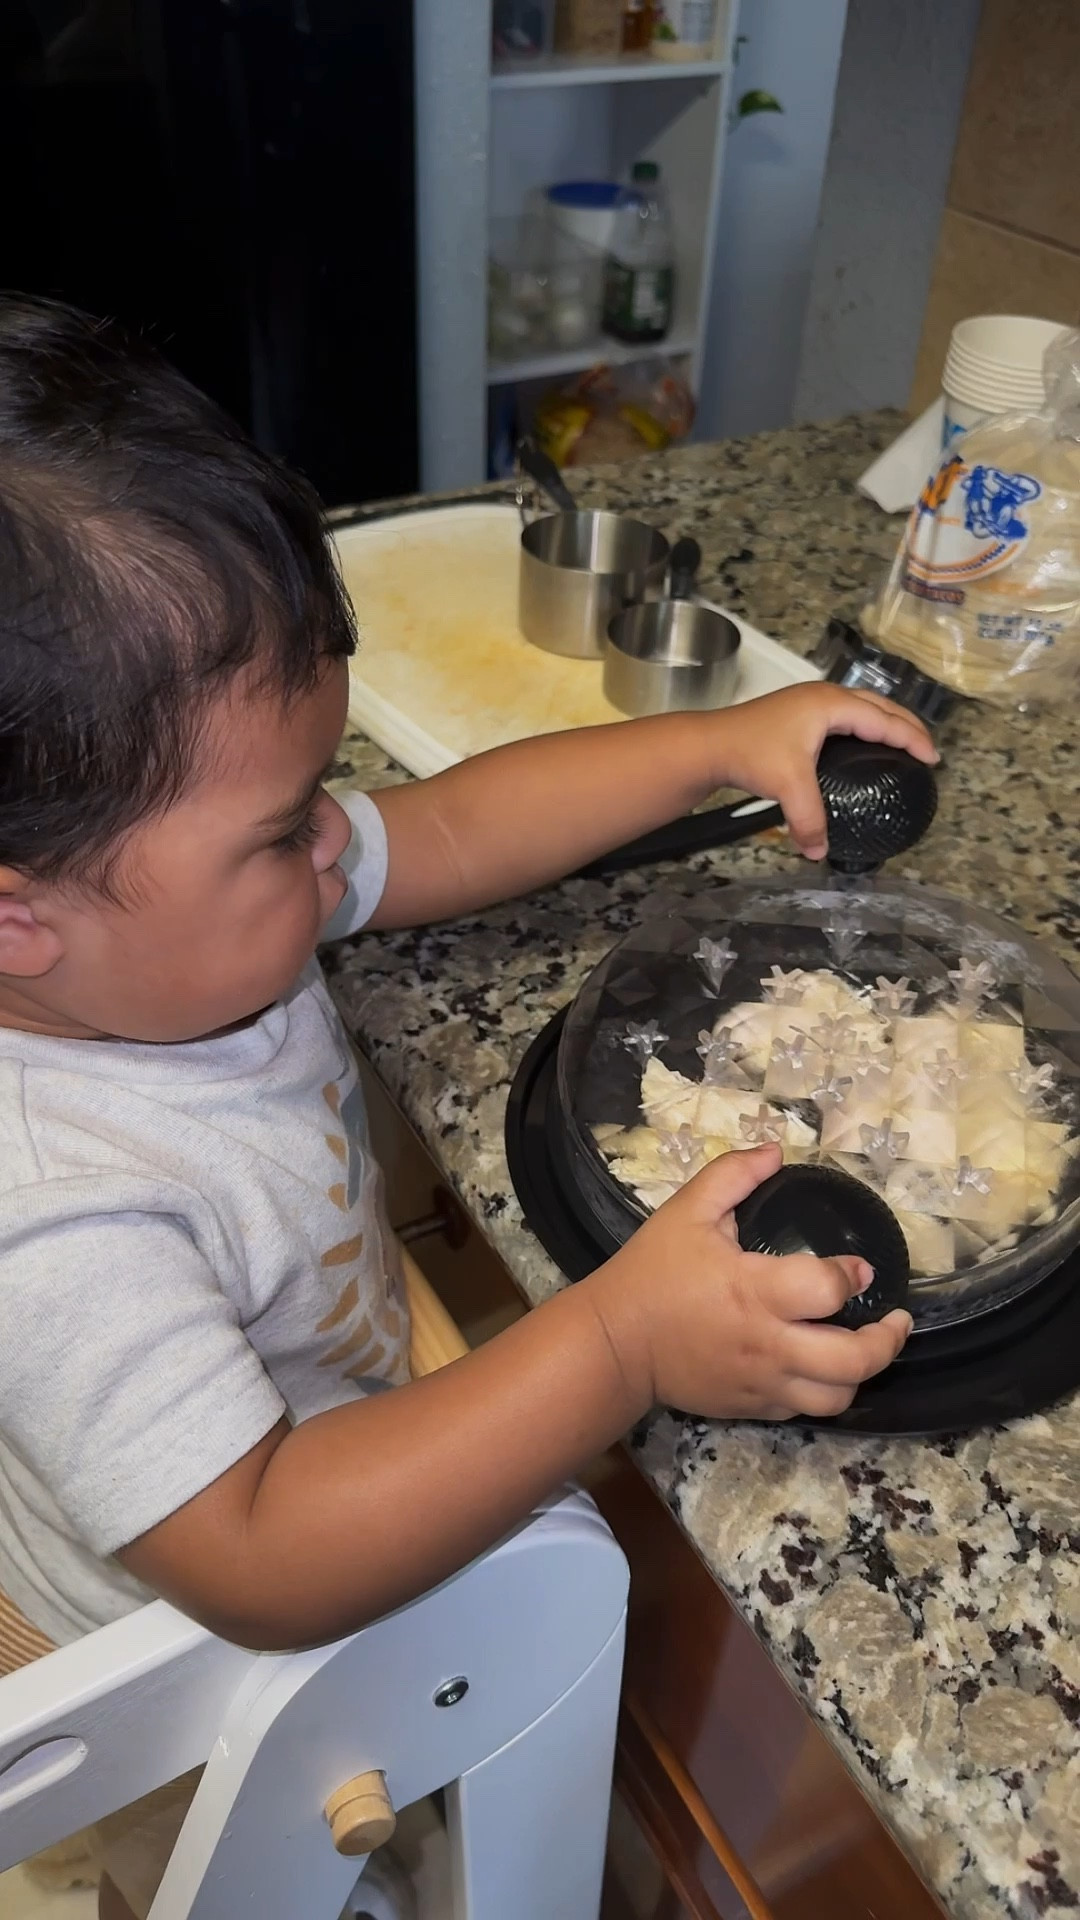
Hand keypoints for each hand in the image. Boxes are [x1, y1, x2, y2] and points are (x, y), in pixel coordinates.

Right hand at [586, 1144, 911, 1422]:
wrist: (615, 1342)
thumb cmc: (652, 1273)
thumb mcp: (686, 1211)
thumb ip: (733, 1175)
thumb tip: (775, 1150)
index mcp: (755, 1291)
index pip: (829, 1290)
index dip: (853, 1276)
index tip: (859, 1269)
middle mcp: (768, 1344)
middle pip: (853, 1360)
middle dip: (887, 1341)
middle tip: (895, 1320)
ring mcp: (762, 1382)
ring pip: (838, 1396)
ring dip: (861, 1373)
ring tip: (867, 1349)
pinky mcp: (752, 1407)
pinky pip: (805, 1410)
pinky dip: (824, 1390)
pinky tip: (822, 1367)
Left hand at [708, 684, 938, 859]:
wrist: (709, 743)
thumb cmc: (751, 754)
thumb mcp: (786, 786)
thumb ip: (808, 819)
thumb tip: (818, 853)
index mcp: (831, 705)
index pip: (884, 720)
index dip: (912, 739)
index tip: (933, 759)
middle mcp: (825, 697)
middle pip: (879, 706)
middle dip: (906, 726)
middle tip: (928, 751)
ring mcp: (810, 701)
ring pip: (862, 707)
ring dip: (886, 722)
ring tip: (904, 744)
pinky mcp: (798, 712)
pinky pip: (846, 714)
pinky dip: (866, 725)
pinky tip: (864, 745)